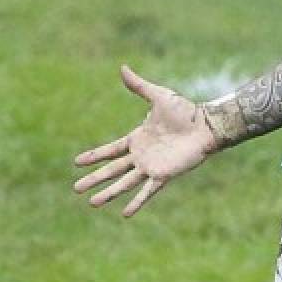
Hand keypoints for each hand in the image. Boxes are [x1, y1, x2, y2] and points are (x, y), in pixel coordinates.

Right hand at [73, 65, 219, 216]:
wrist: (206, 125)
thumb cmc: (185, 111)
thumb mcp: (158, 96)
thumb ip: (139, 86)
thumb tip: (122, 67)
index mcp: (137, 138)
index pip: (110, 150)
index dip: (94, 156)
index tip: (76, 163)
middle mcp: (141, 155)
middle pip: (112, 170)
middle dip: (94, 179)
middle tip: (76, 189)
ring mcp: (151, 166)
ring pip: (125, 183)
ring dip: (109, 193)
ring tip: (92, 203)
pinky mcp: (164, 174)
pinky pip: (148, 191)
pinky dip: (137, 202)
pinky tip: (125, 213)